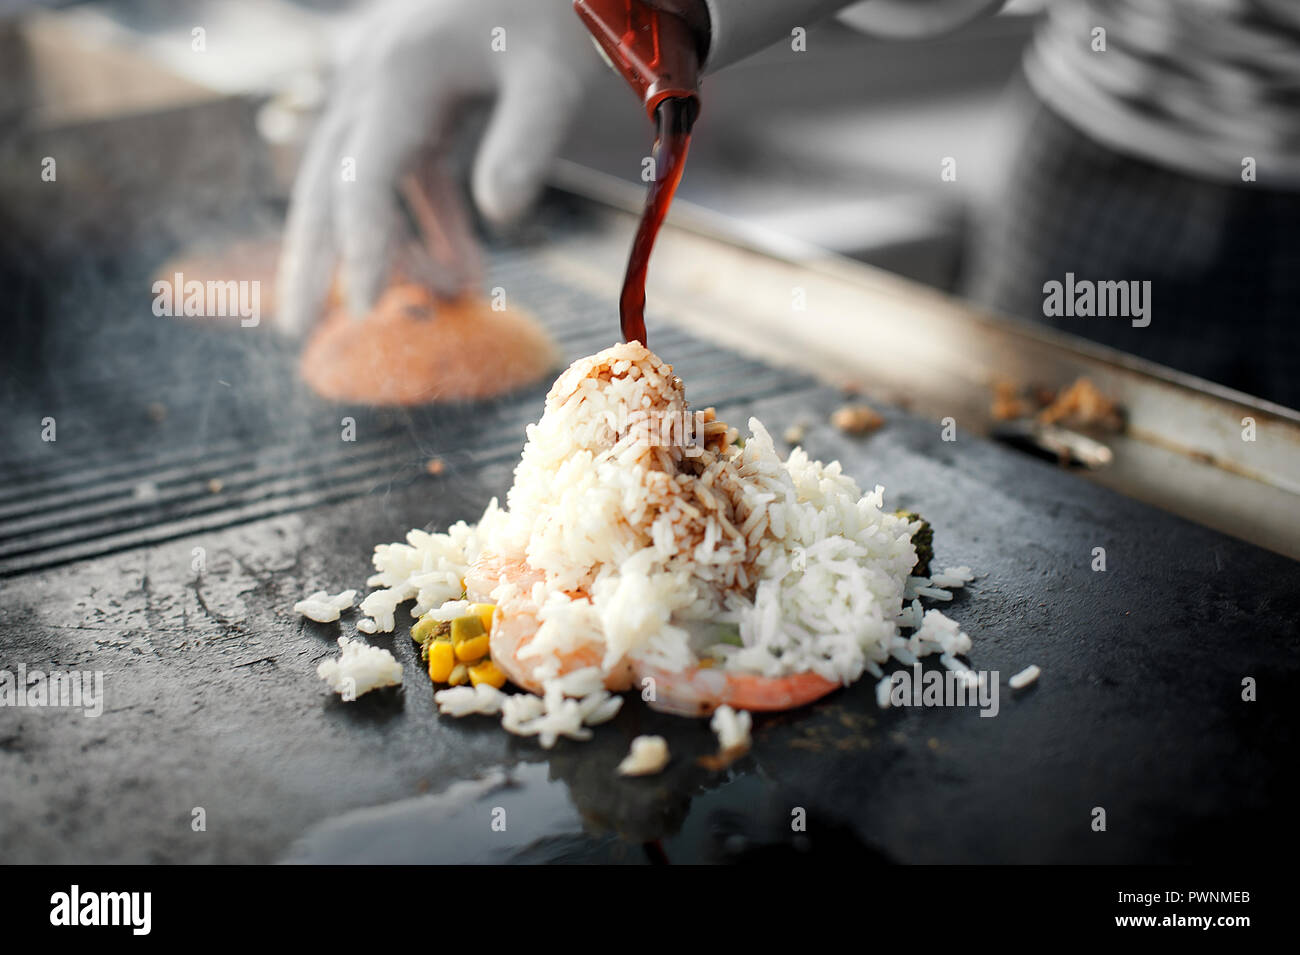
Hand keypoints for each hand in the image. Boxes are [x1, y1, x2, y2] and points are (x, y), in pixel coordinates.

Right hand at [277, 0, 600, 334]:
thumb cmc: (550, 7)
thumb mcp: (552, 72)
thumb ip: (527, 140)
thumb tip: (502, 215)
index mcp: (397, 75)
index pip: (361, 180)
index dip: (360, 248)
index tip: (363, 310)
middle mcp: (371, 79)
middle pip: (326, 182)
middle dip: (312, 259)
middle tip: (295, 333)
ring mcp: (382, 84)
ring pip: (354, 179)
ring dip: (375, 245)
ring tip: (397, 308)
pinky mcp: (407, 93)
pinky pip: (400, 168)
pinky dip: (424, 219)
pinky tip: (463, 268)